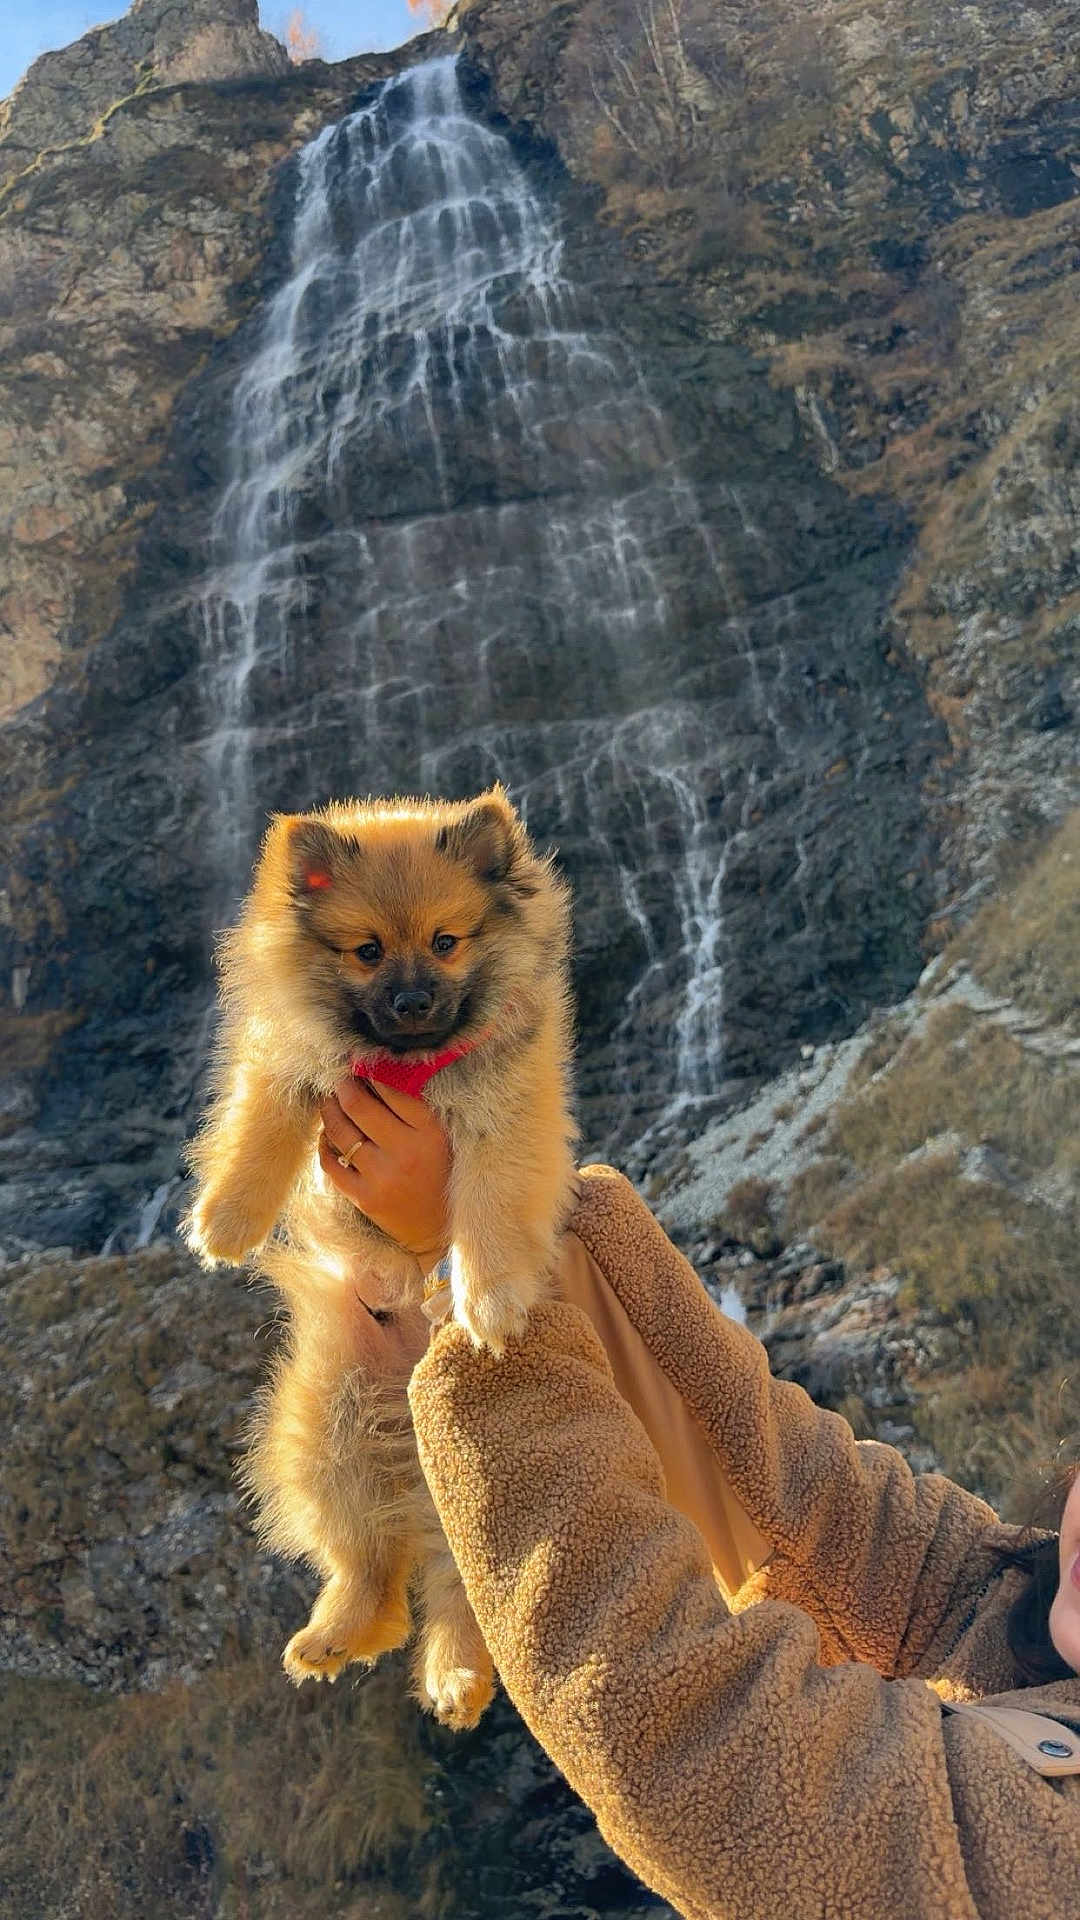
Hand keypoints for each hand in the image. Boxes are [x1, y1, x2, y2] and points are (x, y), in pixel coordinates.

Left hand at [318, 1077, 450, 1268]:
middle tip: (341, 1079)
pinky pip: (331, 1163)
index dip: (373, 1071)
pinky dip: (325, 1144)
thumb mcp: (443, 1138)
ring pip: (340, 1131)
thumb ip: (419, 1108)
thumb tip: (382, 1071)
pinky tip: (328, 1135)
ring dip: (329, 1110)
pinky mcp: (364, 1197)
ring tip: (330, 1100)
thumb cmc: (442, 1174)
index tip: (363, 1063)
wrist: (439, 1229)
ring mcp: (383, 1176)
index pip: (393, 1089)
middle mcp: (406, 1153)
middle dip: (344, 1086)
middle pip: (359, 1105)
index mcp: (431, 1133)